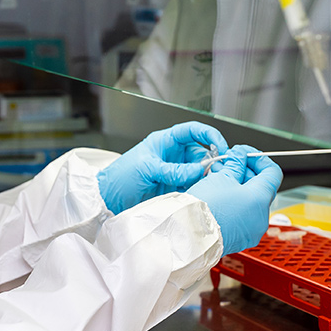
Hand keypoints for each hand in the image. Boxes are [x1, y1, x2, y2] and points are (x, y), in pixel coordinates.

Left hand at [97, 121, 227, 214]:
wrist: (109, 200)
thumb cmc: (121, 177)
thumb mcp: (147, 169)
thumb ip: (173, 170)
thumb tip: (199, 169)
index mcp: (165, 141)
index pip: (192, 131)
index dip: (209, 135)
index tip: (221, 146)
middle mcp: (173, 155)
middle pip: (201, 153)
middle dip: (212, 162)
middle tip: (218, 174)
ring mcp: (175, 172)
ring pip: (200, 172)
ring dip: (206, 178)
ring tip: (209, 186)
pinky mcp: (176, 188)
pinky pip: (194, 186)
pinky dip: (200, 190)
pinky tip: (201, 194)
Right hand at [188, 145, 282, 254]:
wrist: (191, 233)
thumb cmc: (206, 207)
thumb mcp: (222, 176)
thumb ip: (236, 163)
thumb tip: (240, 155)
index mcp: (260, 199)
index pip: (272, 172)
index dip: (258, 159)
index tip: (245, 154)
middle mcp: (261, 217)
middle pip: (261, 186)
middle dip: (244, 171)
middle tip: (228, 163)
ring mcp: (252, 230)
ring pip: (251, 201)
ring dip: (238, 186)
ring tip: (219, 177)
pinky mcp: (242, 237)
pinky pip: (244, 215)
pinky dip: (235, 202)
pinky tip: (220, 194)